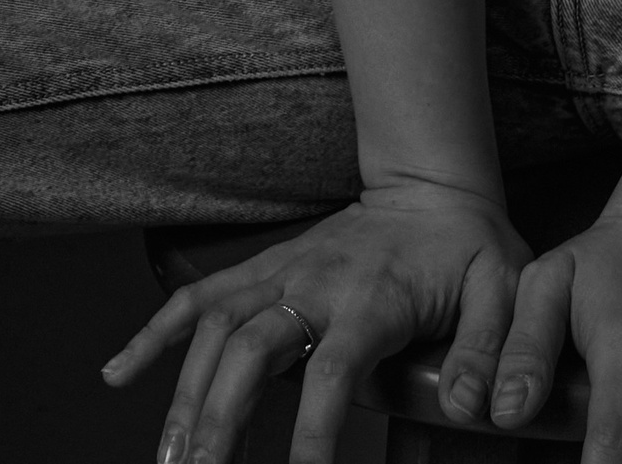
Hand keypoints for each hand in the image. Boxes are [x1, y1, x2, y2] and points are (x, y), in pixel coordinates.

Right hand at [100, 181, 532, 463]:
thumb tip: (478, 411)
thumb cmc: (469, 248)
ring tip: (167, 459)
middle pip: (252, 348)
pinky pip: (198, 298)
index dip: (313, 429)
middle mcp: (313, 282)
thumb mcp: (503, 291)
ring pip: (214, 328)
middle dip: (219, 416)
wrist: (433, 185)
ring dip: (182, 392)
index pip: (333, 368)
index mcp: (372, 297)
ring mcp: (280, 272)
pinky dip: (154, 333)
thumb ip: (490, 350)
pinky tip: (118, 375)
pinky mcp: (262, 270)